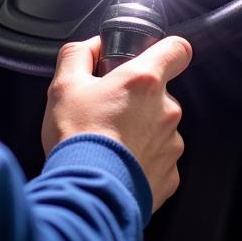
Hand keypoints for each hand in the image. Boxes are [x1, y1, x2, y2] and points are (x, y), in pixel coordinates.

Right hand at [41, 35, 191, 212]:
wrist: (86, 194)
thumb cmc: (77, 140)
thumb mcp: (64, 85)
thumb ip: (79, 54)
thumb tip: (91, 46)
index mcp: (144, 81)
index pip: (177, 49)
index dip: (166, 50)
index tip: (154, 58)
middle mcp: (166, 110)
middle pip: (161, 94)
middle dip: (139, 100)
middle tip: (110, 113)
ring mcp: (171, 144)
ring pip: (160, 128)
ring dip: (141, 132)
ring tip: (111, 144)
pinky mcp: (170, 175)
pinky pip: (159, 159)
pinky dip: (142, 161)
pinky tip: (119, 165)